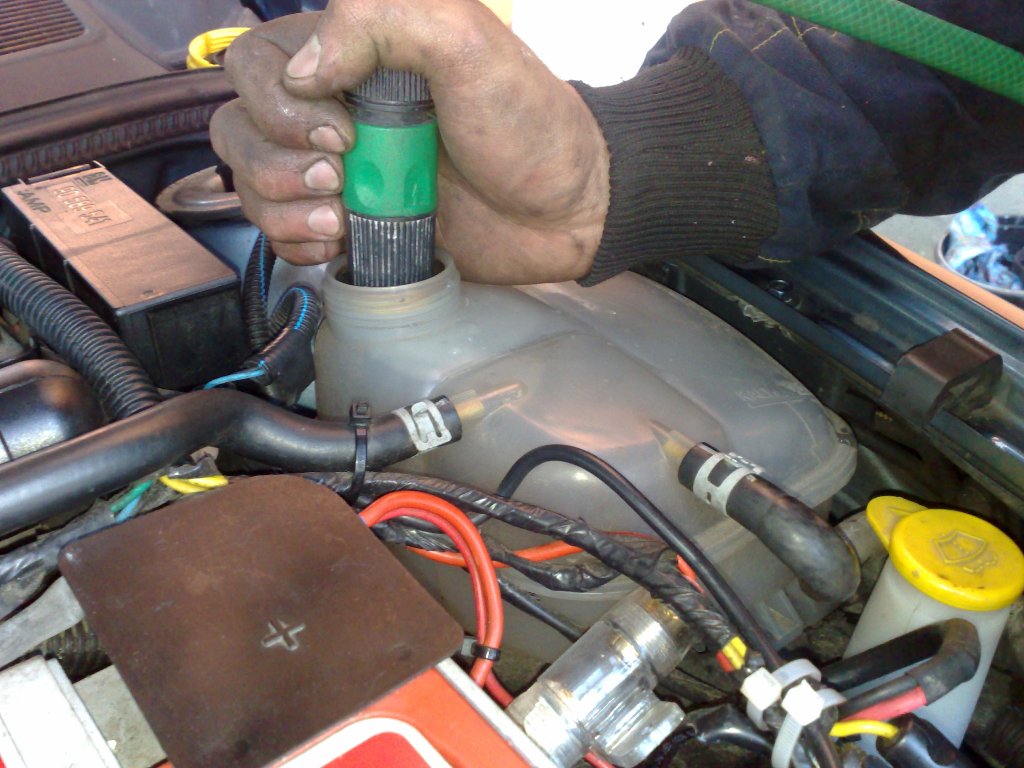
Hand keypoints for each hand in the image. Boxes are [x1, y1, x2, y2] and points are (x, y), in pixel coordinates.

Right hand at [210, 0, 608, 283]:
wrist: (566, 209)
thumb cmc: (527, 123)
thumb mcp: (466, 42)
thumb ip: (379, 24)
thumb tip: (300, 71)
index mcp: (353, 55)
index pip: (257, 61)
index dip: (279, 102)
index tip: (344, 132)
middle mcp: (334, 109)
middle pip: (240, 125)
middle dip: (274, 160)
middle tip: (339, 179)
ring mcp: (339, 173)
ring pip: (251, 182)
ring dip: (279, 207)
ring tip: (340, 219)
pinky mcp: (352, 225)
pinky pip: (282, 232)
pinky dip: (293, 242)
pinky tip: (335, 241)